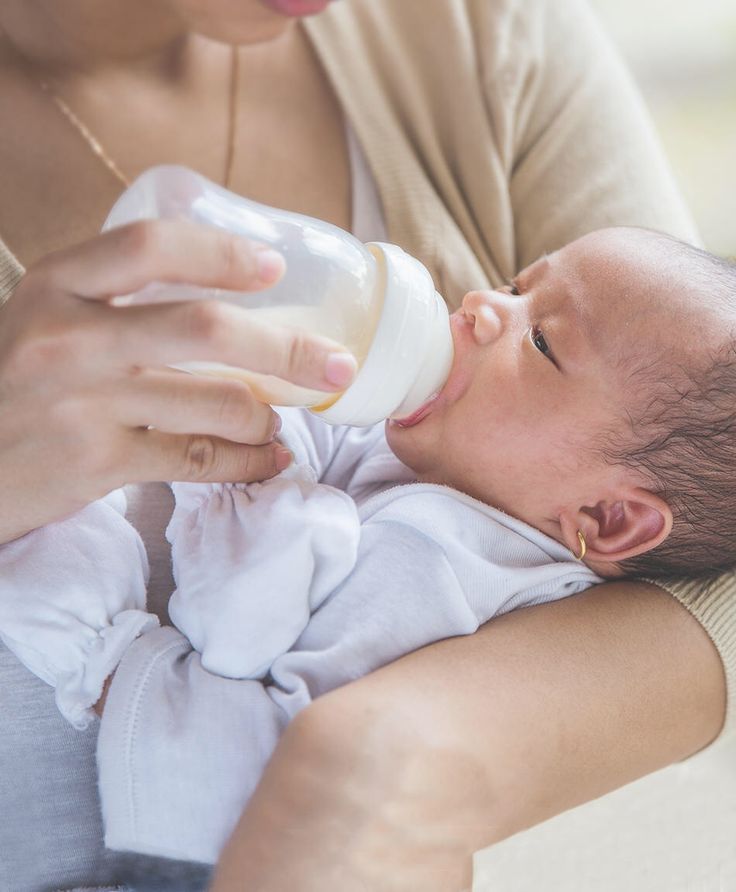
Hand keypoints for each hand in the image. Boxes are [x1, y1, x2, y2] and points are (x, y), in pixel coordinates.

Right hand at [0, 219, 356, 542]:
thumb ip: (117, 300)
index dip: (223, 254)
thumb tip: (231, 295)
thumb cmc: (18, 383)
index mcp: (58, 286)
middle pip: (207, 330)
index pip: (151, 247)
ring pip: (217, 404)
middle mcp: (70, 339)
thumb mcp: (48, 318)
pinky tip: (269, 459)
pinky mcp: (98, 464)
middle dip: (289, 349)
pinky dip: (249, 461)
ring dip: (269, 414)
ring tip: (281, 419)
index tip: (274, 268)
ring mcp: (84, 405)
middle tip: (337, 364)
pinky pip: (201, 459)